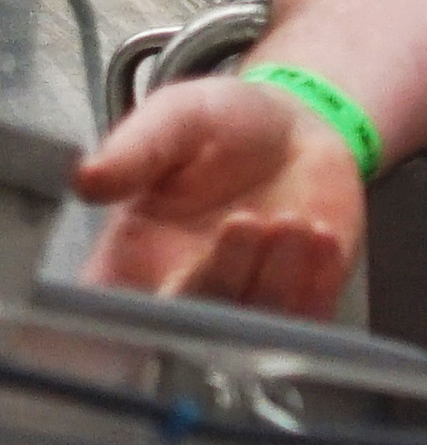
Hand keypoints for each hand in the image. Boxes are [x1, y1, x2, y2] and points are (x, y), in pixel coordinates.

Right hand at [71, 75, 367, 315]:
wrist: (295, 126)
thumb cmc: (220, 126)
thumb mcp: (174, 121)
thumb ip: (136, 152)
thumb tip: (86, 178)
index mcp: (128, 269)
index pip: (116, 315)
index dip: (135, 313)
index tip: (167, 272)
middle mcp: (183, 297)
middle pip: (191, 323)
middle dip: (221, 276)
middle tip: (245, 220)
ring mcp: (243, 304)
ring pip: (252, 324)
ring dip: (275, 279)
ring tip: (292, 221)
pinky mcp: (300, 301)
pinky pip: (306, 317)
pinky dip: (315, 284)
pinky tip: (322, 237)